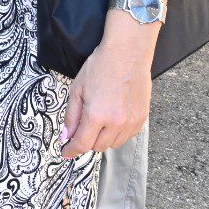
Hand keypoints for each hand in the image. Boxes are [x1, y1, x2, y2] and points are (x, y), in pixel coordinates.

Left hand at [61, 27, 153, 157]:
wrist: (127, 55)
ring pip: (113, 144)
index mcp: (97, 115)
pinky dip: (116, 134)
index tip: (66, 152)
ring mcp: (131, 122)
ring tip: (97, 120)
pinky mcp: (142, 119)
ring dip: (102, 139)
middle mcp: (116, 123)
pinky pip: (126, 137)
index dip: (72, 150)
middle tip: (80, 128)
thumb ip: (71, 116)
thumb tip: (66, 136)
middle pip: (97, 146)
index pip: (82, 144)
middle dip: (86, 141)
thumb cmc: (99, 68)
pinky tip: (111, 119)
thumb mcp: (77, 90)